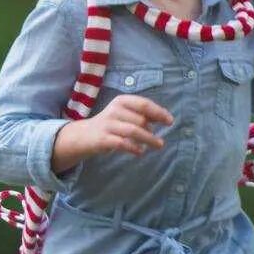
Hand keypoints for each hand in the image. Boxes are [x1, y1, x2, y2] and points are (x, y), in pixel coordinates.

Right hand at [53, 95, 173, 169]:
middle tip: (158, 140)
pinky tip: (140, 152)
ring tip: (158, 146)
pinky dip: (134, 148)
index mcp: (121, 101)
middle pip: (140, 120)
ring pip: (134, 131)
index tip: (170, 121)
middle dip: (152, 130)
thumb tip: (163, 119)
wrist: (84, 135)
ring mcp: (107, 125)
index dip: (159, 113)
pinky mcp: (103, 139)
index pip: (144, 104)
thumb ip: (141, 114)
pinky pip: (123, 143)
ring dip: (149, 139)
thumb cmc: (110, 124)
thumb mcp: (124, 113)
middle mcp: (114, 111)